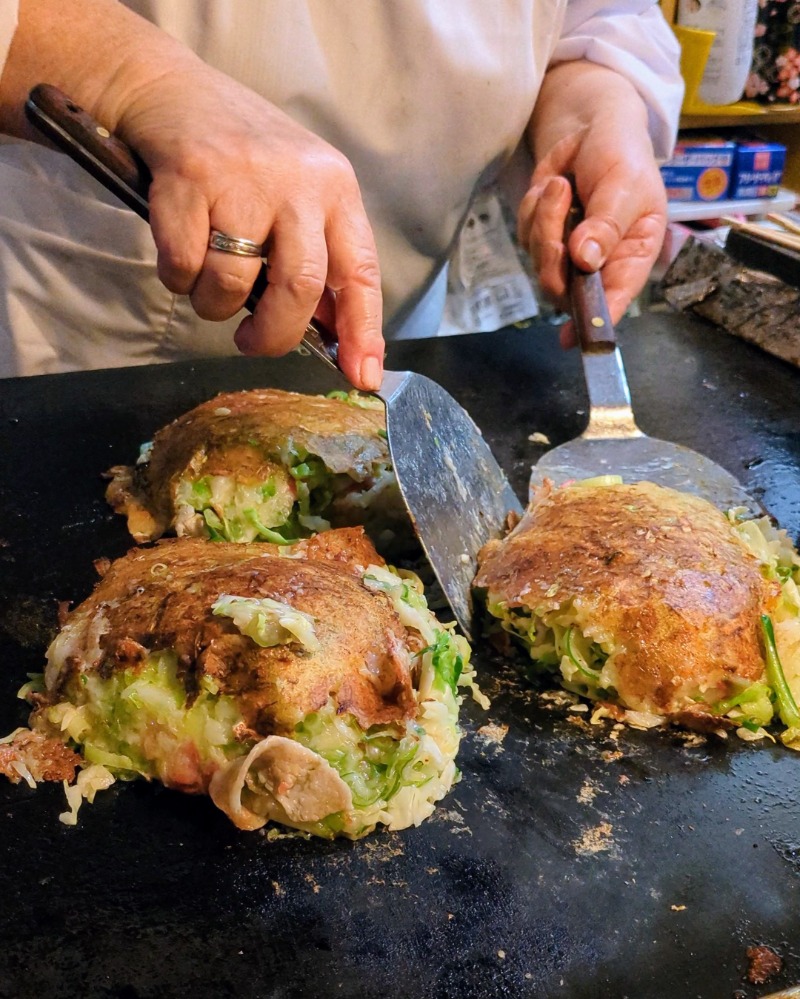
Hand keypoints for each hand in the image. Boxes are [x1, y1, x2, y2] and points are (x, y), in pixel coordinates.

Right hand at [120, 61, 384, 388]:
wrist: (174, 91)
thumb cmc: (243, 159)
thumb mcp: (297, 194)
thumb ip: (316, 257)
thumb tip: (333, 336)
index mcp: (335, 189)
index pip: (360, 271)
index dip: (364, 331)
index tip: (363, 377)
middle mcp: (297, 181)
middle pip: (300, 286)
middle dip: (275, 334)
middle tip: (252, 342)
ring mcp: (243, 177)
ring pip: (235, 282)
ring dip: (215, 305)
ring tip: (208, 286)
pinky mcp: (189, 176)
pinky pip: (185, 265)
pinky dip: (178, 279)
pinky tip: (179, 255)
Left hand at [518, 64, 667, 347]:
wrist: (591, 128)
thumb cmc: (622, 156)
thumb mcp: (625, 185)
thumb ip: (607, 224)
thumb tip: (586, 260)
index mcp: (633, 256)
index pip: (614, 297)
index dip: (595, 320)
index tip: (576, 337)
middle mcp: (600, 265)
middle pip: (564, 287)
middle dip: (553, 250)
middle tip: (560, 200)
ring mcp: (567, 255)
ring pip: (540, 260)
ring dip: (545, 218)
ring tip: (563, 184)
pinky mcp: (543, 238)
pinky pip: (525, 235)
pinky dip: (534, 208)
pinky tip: (553, 186)